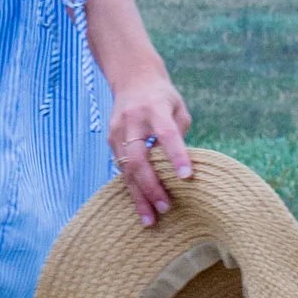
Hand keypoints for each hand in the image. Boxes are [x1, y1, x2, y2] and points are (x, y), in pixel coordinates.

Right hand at [108, 61, 193, 227]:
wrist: (132, 78)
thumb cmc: (163, 97)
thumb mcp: (178, 108)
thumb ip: (180, 134)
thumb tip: (180, 168)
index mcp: (155, 109)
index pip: (167, 134)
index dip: (177, 156)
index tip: (186, 178)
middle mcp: (133, 121)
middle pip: (139, 158)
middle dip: (151, 186)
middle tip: (165, 208)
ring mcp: (118, 131)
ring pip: (126, 169)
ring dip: (138, 196)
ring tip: (150, 220)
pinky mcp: (110, 140)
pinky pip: (121, 169)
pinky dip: (132, 188)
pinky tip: (141, 206)